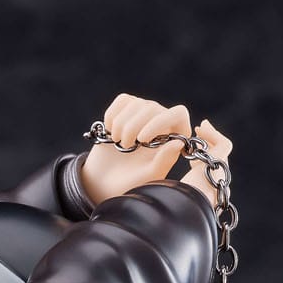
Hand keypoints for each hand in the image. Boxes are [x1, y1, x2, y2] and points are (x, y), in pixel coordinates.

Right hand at [81, 95, 231, 207]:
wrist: (103, 182)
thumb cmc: (130, 182)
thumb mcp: (148, 175)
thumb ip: (165, 160)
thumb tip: (179, 142)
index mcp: (172, 137)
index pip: (179, 113)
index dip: (160, 121)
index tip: (142, 140)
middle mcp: (160, 122)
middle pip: (152, 107)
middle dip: (134, 127)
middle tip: (126, 146)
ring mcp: (142, 114)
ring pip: (136, 103)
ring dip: (122, 124)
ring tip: (119, 142)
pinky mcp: (125, 109)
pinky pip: (123, 100)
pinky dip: (113, 115)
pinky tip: (111, 131)